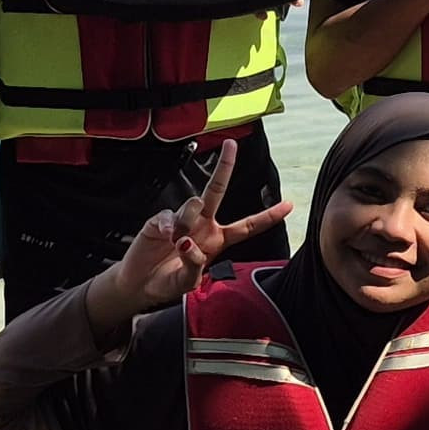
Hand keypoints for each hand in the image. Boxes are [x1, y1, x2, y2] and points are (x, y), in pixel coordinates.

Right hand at [82, 140, 295, 333]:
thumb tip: (187, 242)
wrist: (139, 284)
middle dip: (225, 167)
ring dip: (187, 224)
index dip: (268, 216)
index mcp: (218, 239)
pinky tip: (165, 237)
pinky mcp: (161, 220)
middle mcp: (203, 224)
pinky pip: (170, 216)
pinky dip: (169, 227)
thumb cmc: (168, 281)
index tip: (289, 205)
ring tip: (176, 244)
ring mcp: (182, 219)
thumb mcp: (187, 282)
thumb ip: (194, 265)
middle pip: (217, 191)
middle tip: (231, 145)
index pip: (247, 226)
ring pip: (193, 205)